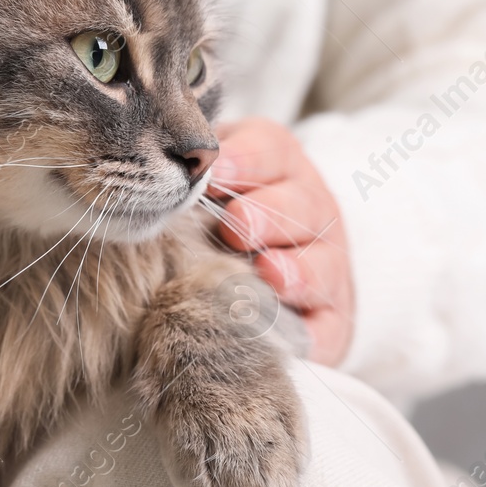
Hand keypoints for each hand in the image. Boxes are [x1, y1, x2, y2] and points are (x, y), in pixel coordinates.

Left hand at [209, 118, 353, 365]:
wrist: (276, 271)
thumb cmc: (223, 214)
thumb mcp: (212, 181)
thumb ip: (192, 174)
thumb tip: (154, 169)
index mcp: (280, 166)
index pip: (271, 151)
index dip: (248, 159)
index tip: (217, 173)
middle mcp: (312, 211)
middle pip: (300, 206)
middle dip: (268, 214)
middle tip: (237, 224)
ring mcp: (327, 266)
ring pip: (321, 265)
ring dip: (296, 270)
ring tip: (268, 272)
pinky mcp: (331, 321)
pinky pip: (326, 329)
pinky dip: (310, 334)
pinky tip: (284, 336)